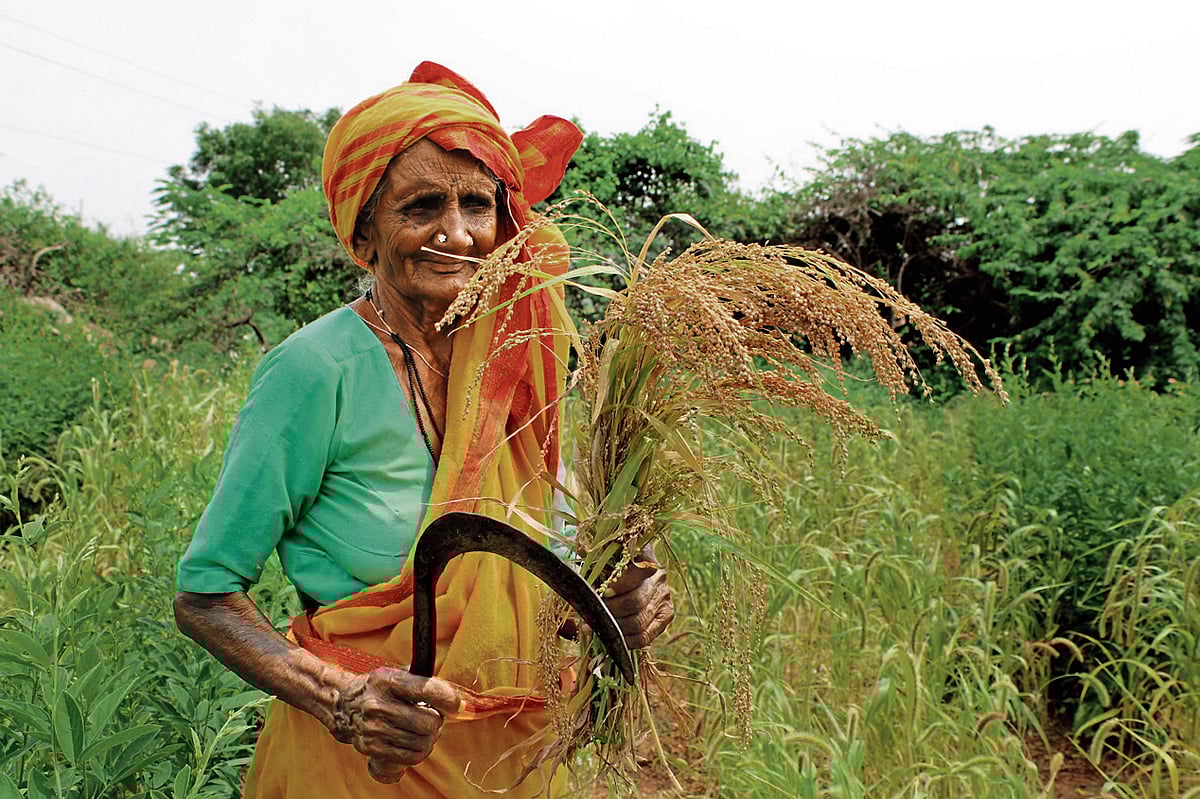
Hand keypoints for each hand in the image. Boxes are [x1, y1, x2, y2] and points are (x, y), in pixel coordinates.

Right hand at [330, 667, 461, 782]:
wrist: (344, 705)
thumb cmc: (378, 688)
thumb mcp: (395, 674)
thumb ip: (422, 680)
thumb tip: (454, 697)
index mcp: (386, 681)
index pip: (425, 689)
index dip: (447, 698)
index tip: (457, 704)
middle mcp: (377, 706)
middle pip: (427, 722)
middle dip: (438, 721)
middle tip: (434, 717)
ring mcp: (374, 729)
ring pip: (422, 742)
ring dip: (430, 737)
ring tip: (425, 730)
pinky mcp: (372, 748)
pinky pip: (410, 757)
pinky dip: (421, 752)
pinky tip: (418, 743)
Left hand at [602, 544, 673, 649]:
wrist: (632, 573)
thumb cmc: (611, 565)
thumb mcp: (603, 557)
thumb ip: (595, 562)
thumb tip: (580, 570)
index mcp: (646, 556)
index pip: (639, 572)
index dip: (619, 585)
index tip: (601, 592)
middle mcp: (659, 577)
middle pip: (636, 601)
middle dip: (611, 611)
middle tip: (592, 614)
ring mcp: (664, 598)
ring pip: (639, 622)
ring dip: (615, 628)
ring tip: (597, 627)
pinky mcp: (665, 616)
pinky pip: (645, 636)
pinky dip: (626, 640)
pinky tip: (612, 638)